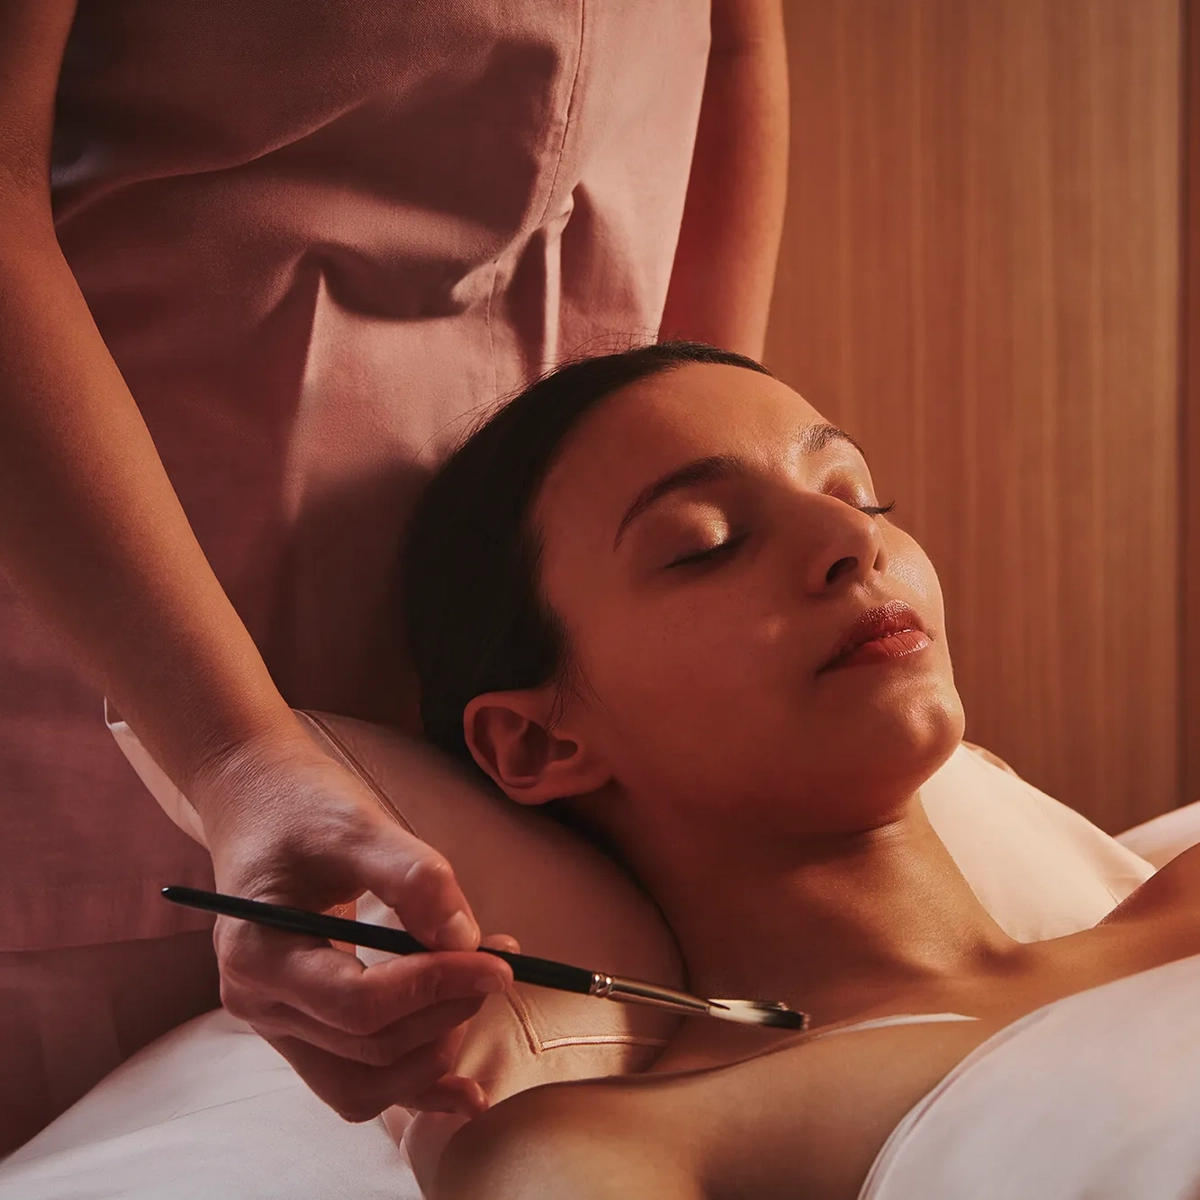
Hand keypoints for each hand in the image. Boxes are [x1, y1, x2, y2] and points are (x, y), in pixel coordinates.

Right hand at [187, 724, 517, 1120]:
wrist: (261, 806)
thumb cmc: (303, 809)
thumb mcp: (358, 825)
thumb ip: (414, 878)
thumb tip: (466, 941)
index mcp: (259, 954)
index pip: (359, 1003)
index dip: (436, 987)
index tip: (498, 962)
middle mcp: (259, 1003)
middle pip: (369, 1045)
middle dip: (447, 1010)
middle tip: (499, 964)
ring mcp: (279, 1023)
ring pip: (364, 1082)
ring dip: (434, 1050)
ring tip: (479, 993)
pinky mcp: (306, 1027)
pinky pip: (358, 1080)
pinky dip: (412, 1085)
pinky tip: (464, 1091)